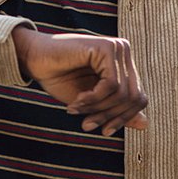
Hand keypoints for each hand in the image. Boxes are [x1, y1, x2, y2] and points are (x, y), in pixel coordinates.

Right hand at [11, 26, 147, 135]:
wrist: (32, 58)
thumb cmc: (58, 76)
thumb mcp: (91, 101)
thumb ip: (116, 110)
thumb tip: (146, 124)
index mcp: (123, 63)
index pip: (139, 98)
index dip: (123, 119)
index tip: (103, 131)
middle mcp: (124, 52)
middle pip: (134, 97)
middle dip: (109, 115)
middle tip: (86, 124)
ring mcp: (117, 48)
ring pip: (122, 94)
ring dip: (97, 108)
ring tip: (76, 110)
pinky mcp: (106, 48)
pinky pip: (111, 85)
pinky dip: (93, 99)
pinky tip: (76, 100)